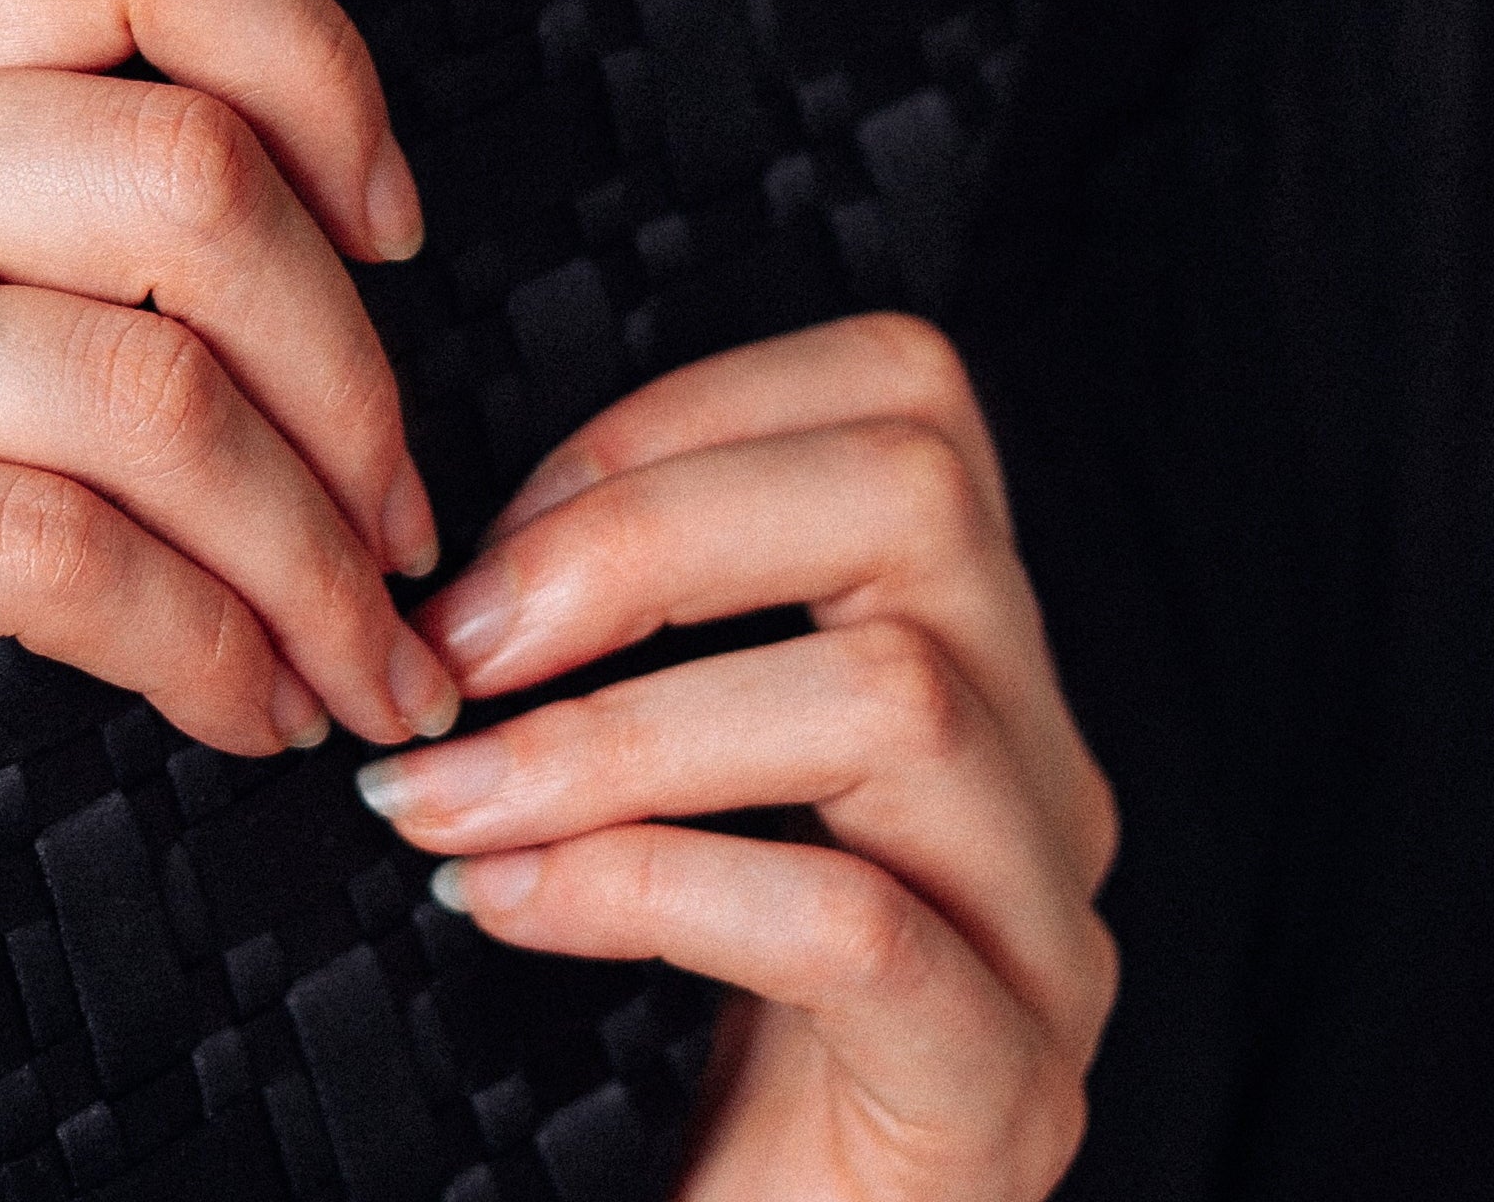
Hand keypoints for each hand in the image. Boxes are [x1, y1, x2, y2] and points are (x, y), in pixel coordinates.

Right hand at [0, 0, 452, 1201]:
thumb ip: (54, 108)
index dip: (303, 57)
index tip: (387, 223)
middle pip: (171, 166)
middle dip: (348, 367)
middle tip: (400, 512)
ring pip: (140, 379)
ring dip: (305, 545)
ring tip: (359, 638)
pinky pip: (52, 550)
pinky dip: (206, 642)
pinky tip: (252, 699)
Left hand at [348, 316, 1115, 1201]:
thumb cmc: (666, 1037)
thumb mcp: (662, 791)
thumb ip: (628, 642)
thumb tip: (448, 547)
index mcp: (970, 656)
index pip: (908, 398)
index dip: (685, 415)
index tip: (496, 530)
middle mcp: (1040, 766)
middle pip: (915, 500)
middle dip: (644, 538)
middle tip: (454, 650)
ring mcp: (1045, 932)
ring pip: (896, 698)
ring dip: (620, 728)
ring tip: (451, 799)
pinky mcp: (1000, 1094)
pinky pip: (858, 925)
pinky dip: (656, 886)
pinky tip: (514, 910)